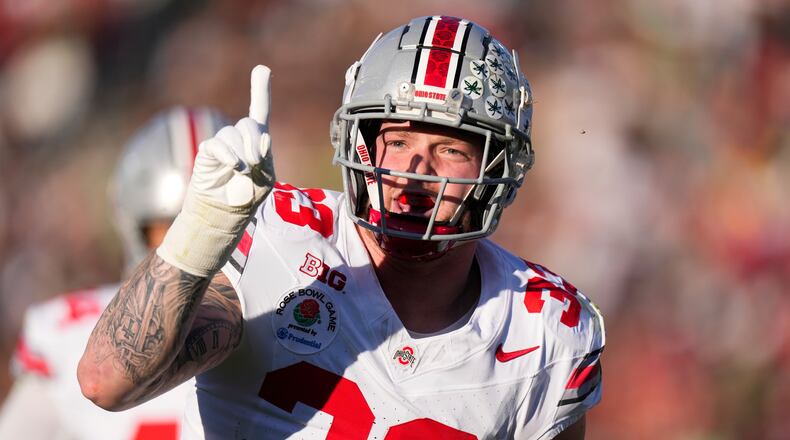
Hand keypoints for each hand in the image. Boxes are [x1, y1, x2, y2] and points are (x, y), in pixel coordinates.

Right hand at [192, 65, 274, 206]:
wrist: (226, 213)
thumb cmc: (248, 196)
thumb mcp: (265, 178)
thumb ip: (266, 157)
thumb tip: (264, 138)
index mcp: (257, 142)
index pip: (259, 111)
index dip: (260, 90)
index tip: (262, 69)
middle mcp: (239, 139)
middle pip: (248, 124)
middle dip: (254, 141)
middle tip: (255, 161)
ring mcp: (222, 145)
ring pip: (232, 134)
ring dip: (241, 152)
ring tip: (243, 170)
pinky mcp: (207, 153)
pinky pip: (216, 145)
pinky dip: (228, 154)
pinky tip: (234, 166)